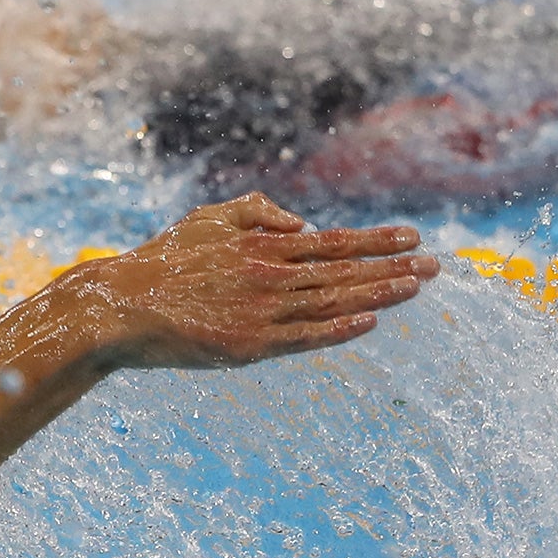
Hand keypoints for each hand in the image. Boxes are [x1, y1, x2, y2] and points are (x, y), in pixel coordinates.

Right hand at [71, 192, 438, 368]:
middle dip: (393, 267)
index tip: (414, 238)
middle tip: (436, 267)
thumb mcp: (207, 219)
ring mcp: (261, 312)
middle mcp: (269, 275)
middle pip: (344, 271)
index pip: (333, 242)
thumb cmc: (162, 262)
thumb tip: (303, 222)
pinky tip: (368, 322)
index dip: (376, 240)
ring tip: (415, 289)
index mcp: (262, 245)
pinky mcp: (248, 346)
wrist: (121, 307)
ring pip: (333, 301)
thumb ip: (256, 211)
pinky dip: (338, 329)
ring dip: (378, 294)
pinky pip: (304, 337)